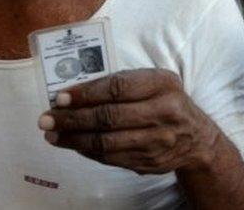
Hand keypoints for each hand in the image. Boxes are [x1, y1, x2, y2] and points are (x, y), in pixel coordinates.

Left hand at [38, 69, 217, 174]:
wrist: (197, 139)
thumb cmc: (168, 102)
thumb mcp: (157, 82)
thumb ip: (124, 83)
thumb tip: (77, 92)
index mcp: (164, 84)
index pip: (118, 87)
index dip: (86, 93)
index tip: (61, 97)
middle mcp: (163, 112)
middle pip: (109, 117)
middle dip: (72, 118)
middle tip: (46, 119)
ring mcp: (157, 140)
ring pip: (106, 141)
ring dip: (73, 139)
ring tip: (52, 134)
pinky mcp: (149, 161)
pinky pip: (110, 157)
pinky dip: (87, 151)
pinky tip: (72, 145)